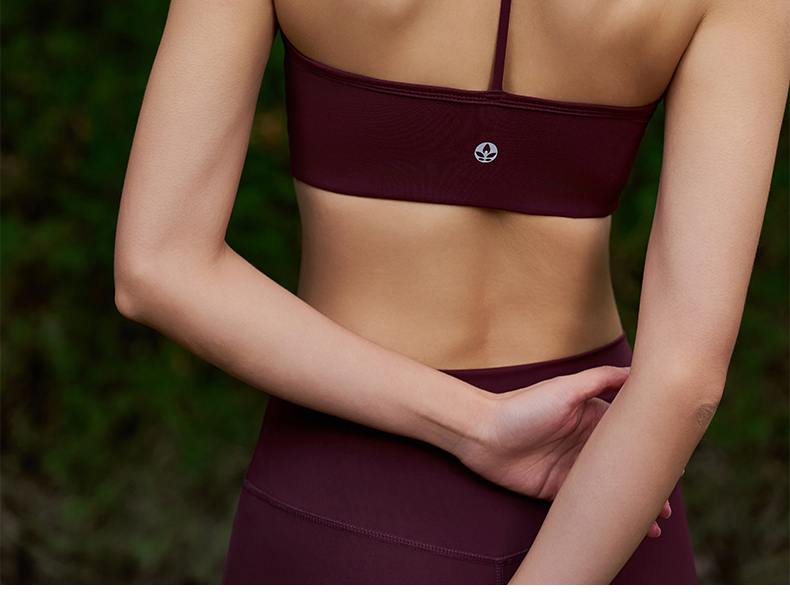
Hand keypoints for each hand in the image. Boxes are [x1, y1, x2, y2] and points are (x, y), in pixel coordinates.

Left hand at [453, 365, 670, 537]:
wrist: (482, 434)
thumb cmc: (522, 406)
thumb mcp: (566, 388)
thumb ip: (601, 380)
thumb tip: (637, 370)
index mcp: (593, 418)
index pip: (629, 435)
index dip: (651, 450)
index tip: (674, 464)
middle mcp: (586, 443)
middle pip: (623, 467)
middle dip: (646, 484)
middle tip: (666, 504)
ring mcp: (574, 468)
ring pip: (610, 489)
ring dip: (631, 503)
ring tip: (655, 523)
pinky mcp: (558, 489)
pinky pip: (588, 504)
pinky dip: (607, 515)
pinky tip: (623, 526)